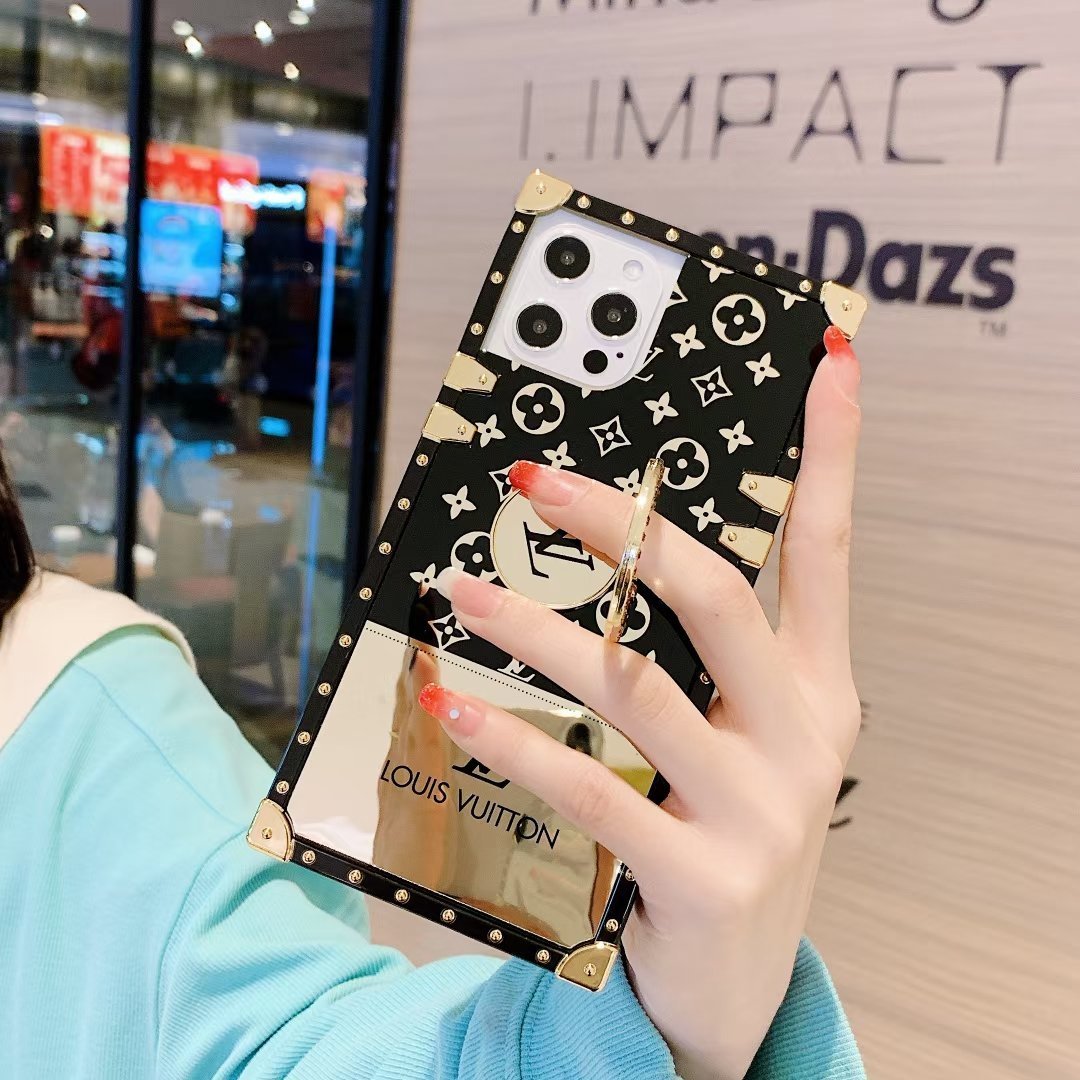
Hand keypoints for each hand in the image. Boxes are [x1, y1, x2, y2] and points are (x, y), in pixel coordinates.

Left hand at [420, 327, 861, 1078]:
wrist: (732, 986)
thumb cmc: (721, 836)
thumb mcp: (734, 739)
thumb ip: (694, 661)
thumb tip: (609, 567)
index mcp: (818, 688)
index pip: (830, 550)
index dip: (831, 455)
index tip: (826, 368)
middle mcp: (801, 734)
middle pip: (718, 595)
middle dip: (625, 525)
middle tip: (532, 479)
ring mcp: (758, 806)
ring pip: (637, 682)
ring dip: (538, 629)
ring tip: (463, 588)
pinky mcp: (702, 874)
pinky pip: (590, 786)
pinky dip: (514, 740)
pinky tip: (455, 706)